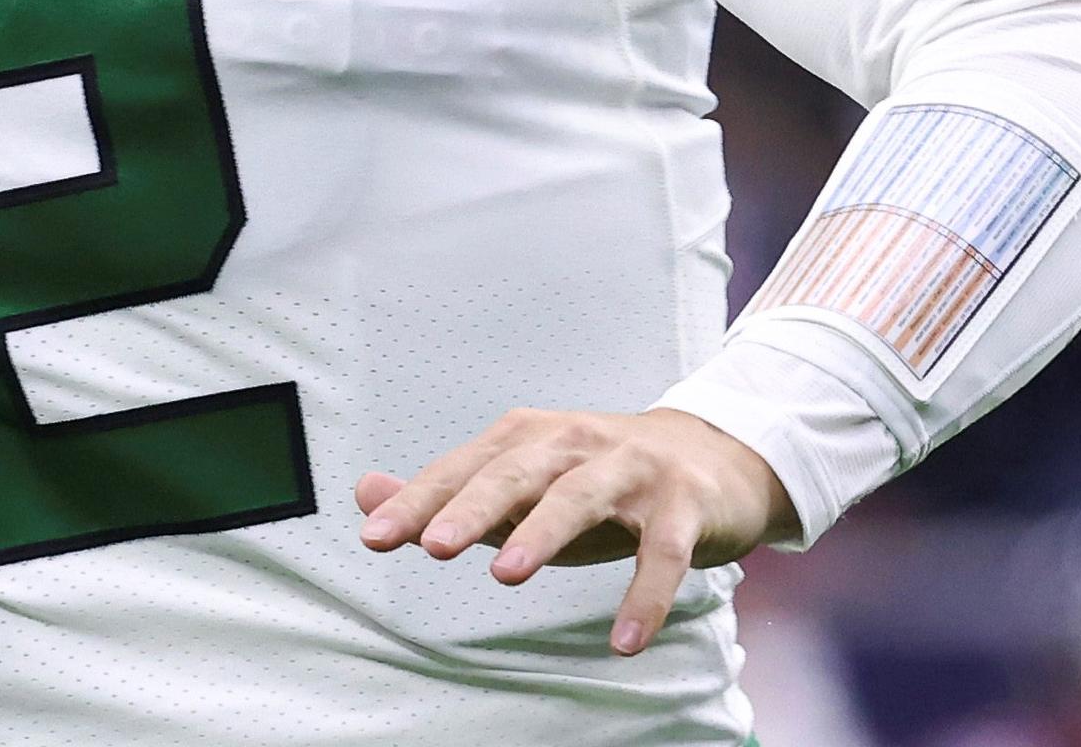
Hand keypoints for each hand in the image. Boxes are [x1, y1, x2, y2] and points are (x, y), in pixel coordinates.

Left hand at [355, 407, 790, 656]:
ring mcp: (634, 470)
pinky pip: (664, 553)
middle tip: (435, 546)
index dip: (421, 501)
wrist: (714, 460)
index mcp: (531, 438)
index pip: (466, 469)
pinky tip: (623, 641)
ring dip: (544, 532)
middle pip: (518, 472)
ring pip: (583, 496)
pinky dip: (646, 596)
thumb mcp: (523, 490)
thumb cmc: (601, 483)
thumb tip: (366, 493)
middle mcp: (578, 444)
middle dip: (474, 507)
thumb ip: (448, 495)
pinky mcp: (684, 506)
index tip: (375, 535)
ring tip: (505, 574)